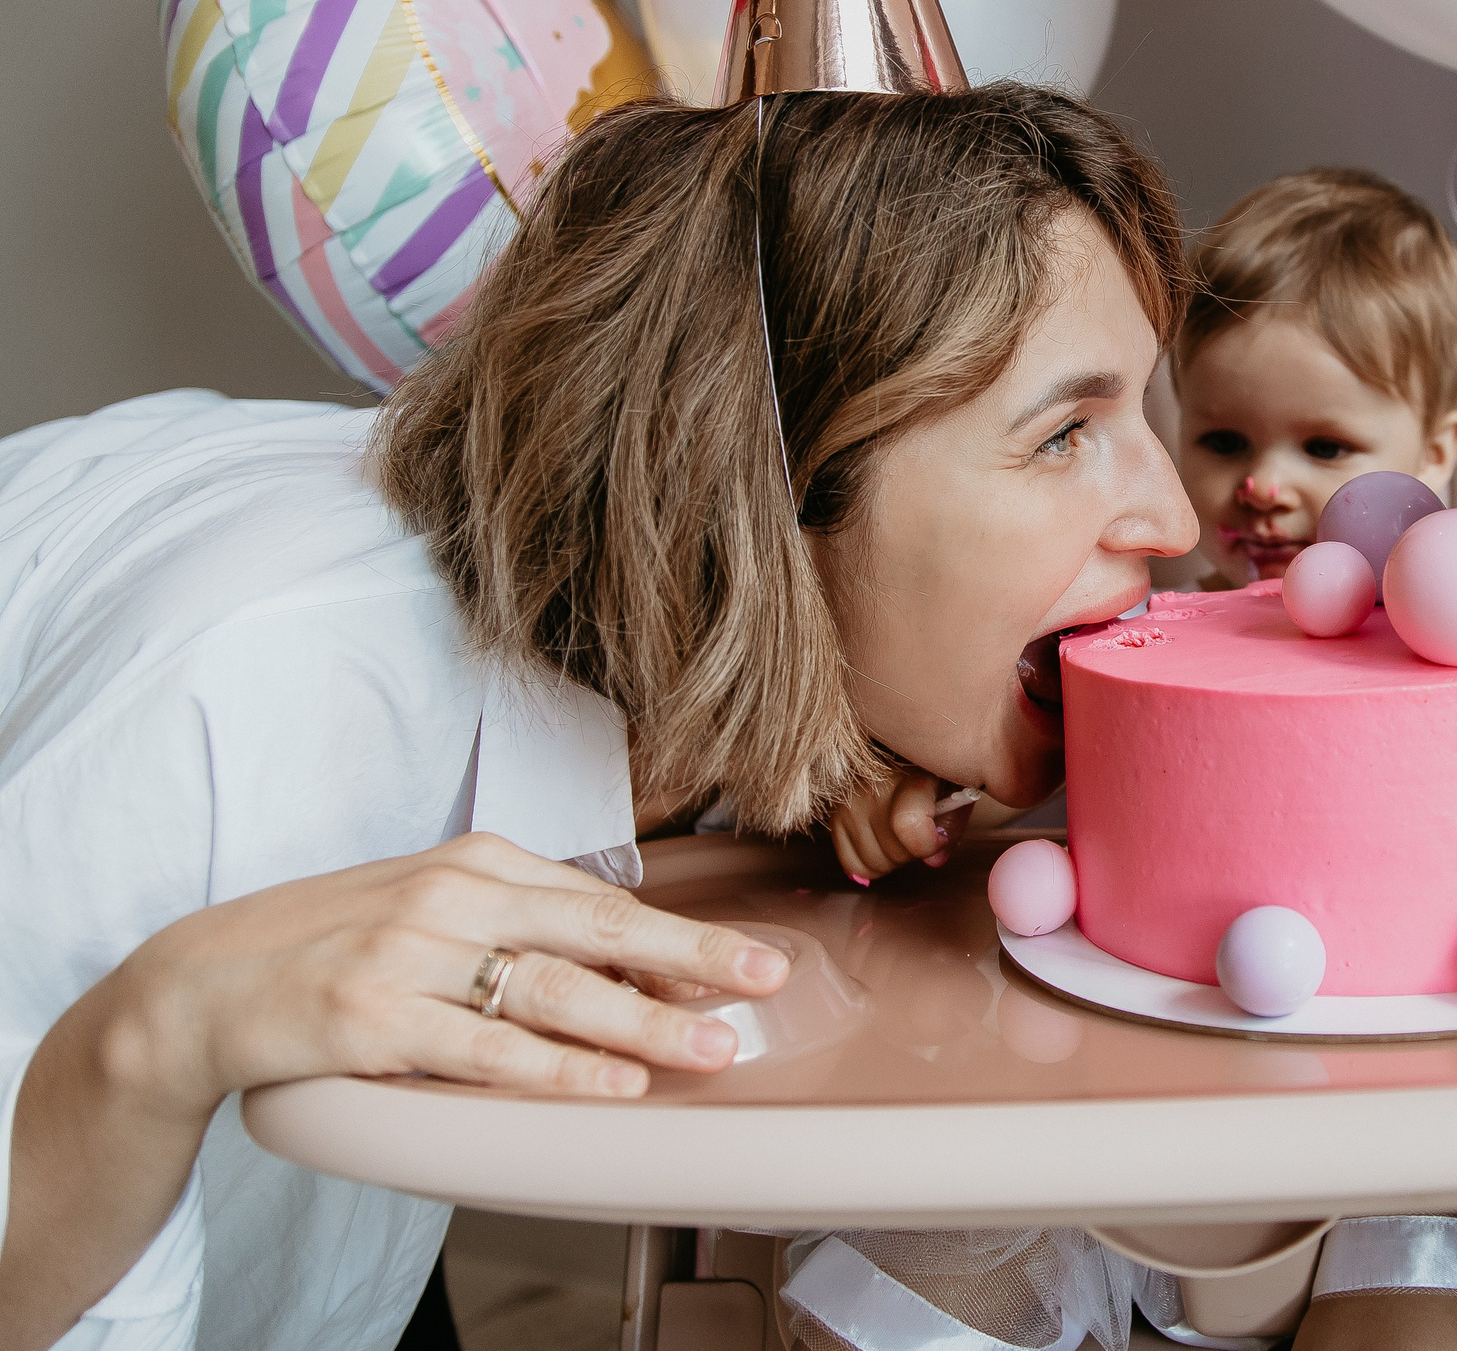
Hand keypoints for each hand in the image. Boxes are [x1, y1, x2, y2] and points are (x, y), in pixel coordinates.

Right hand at [2, 832, 782, 1349]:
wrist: (202, 981)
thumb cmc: (331, 943)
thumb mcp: (431, 909)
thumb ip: (519, 923)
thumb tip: (627, 955)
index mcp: (476, 862)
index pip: (598, 900)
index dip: (679, 933)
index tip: (749, 955)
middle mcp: (453, 897)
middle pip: (597, 932)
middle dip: (692, 958)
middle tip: (766, 978)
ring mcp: (413, 957)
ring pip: (555, 992)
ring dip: (644, 1023)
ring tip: (710, 1046)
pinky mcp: (377, 1021)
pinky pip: (487, 1049)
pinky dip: (559, 1068)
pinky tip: (614, 1083)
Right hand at [828, 767, 975, 883]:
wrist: (897, 739)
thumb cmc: (934, 766)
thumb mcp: (957, 785)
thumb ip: (951, 822)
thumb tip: (933, 860)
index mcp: (910, 775)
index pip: (909, 827)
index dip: (929, 843)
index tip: (939, 835)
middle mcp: (871, 789)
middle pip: (894, 854)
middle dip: (914, 851)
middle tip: (922, 828)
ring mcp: (847, 804)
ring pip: (874, 864)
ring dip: (893, 858)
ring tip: (901, 830)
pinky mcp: (834, 818)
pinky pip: (853, 865)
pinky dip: (871, 862)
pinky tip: (883, 840)